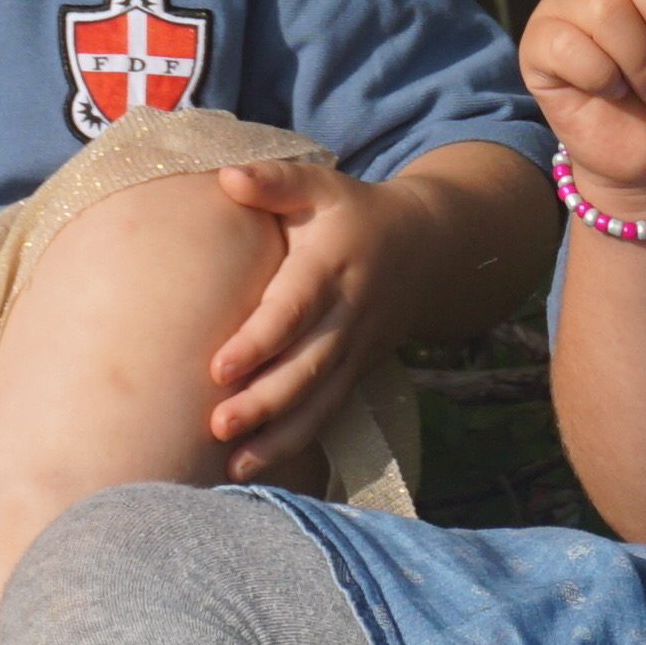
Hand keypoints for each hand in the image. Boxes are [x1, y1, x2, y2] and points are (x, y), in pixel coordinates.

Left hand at [199, 157, 392, 477]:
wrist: (427, 247)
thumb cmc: (353, 213)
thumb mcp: (321, 185)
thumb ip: (275, 181)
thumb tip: (228, 177)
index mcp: (331, 266)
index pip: (293, 310)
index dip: (259, 341)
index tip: (218, 368)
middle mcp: (347, 314)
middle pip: (306, 366)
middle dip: (264, 401)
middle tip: (217, 427)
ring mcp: (357, 349)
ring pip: (320, 400)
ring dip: (278, 436)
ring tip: (233, 467)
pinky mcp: (358, 371)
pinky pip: (327, 412)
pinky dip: (295, 442)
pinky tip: (254, 466)